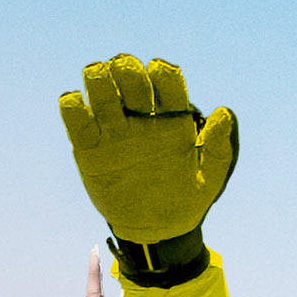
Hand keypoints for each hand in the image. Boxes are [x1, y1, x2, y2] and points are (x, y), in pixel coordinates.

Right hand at [58, 53, 239, 245]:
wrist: (155, 229)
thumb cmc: (185, 198)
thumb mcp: (208, 178)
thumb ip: (217, 148)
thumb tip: (224, 113)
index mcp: (172, 118)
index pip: (168, 85)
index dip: (162, 73)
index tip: (158, 70)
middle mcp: (142, 118)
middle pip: (133, 83)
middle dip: (128, 71)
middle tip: (123, 67)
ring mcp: (114, 131)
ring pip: (103, 95)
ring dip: (98, 78)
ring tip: (97, 73)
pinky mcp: (89, 148)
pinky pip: (77, 122)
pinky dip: (72, 108)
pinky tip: (72, 100)